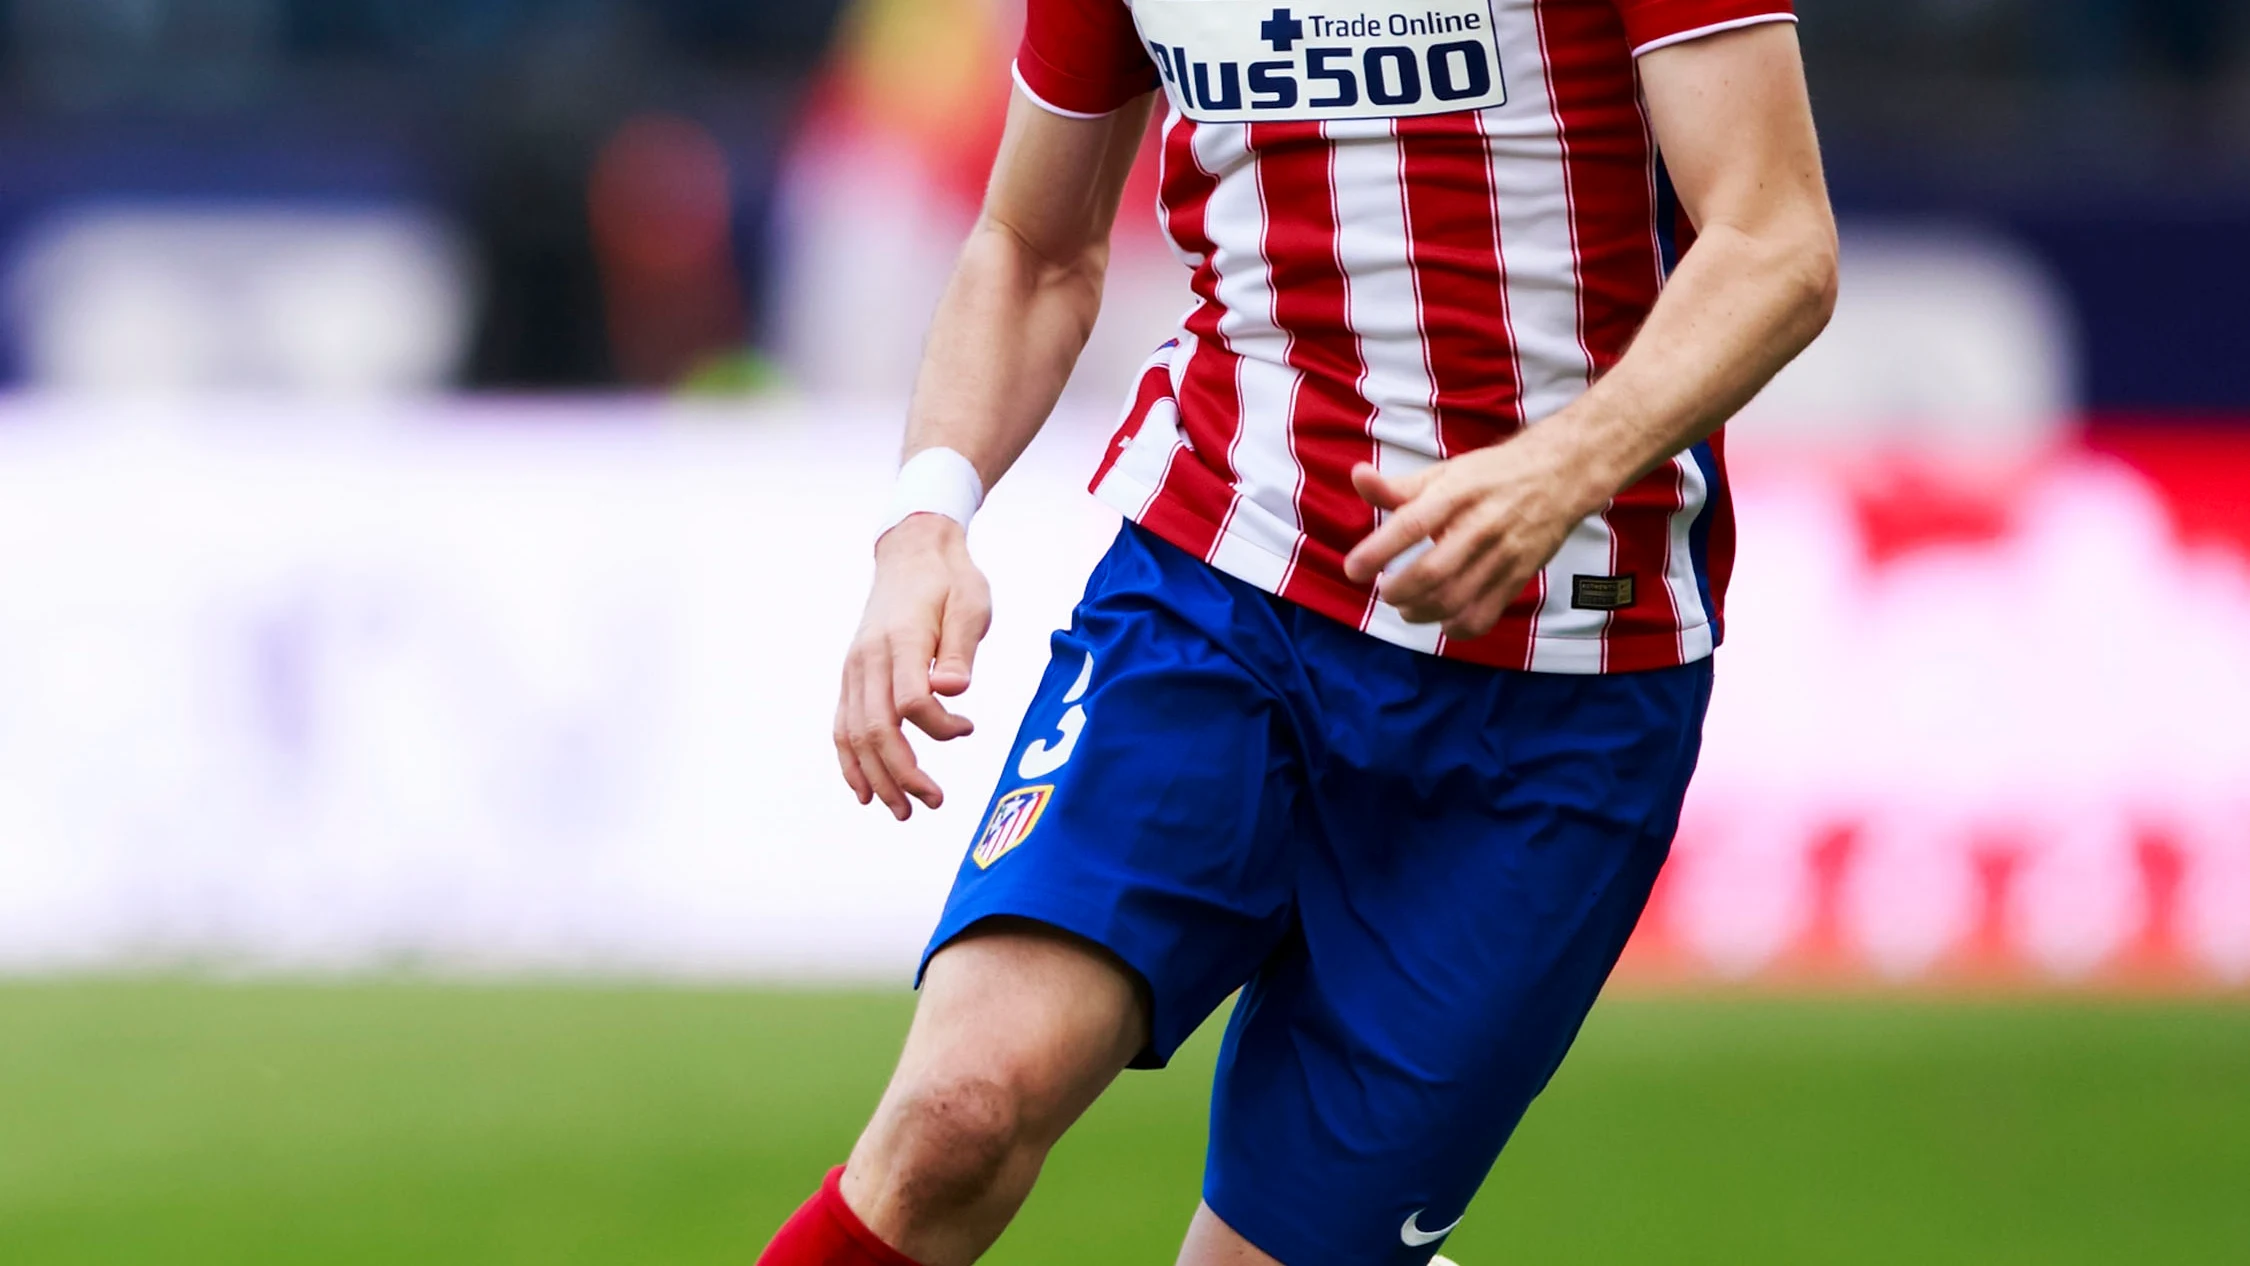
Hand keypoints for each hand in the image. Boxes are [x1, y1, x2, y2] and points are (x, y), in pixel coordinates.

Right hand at [835, 514, 992, 819]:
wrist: (912, 553)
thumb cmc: (950, 582)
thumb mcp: (971, 606)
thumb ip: (961, 650)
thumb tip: (952, 692)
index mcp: (901, 640)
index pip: (911, 703)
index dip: (939, 729)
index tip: (968, 728)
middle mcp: (869, 658)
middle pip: (877, 729)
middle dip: (903, 774)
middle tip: (934, 802)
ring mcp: (854, 669)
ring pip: (854, 734)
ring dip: (877, 778)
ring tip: (902, 811)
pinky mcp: (851, 675)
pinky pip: (842, 724)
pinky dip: (850, 761)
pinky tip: (865, 790)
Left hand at [1341, 435, 1603, 639]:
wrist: (1561, 474)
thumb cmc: (1492, 474)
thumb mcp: (1445, 472)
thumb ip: (1398, 486)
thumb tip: (1358, 477)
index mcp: (1457, 493)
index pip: (1412, 525)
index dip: (1378, 551)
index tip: (1353, 570)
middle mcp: (1481, 525)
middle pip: (1432, 573)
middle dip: (1398, 591)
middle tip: (1385, 589)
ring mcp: (1503, 555)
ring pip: (1454, 600)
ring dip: (1420, 612)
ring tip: (1406, 606)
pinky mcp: (1519, 577)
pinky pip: (1483, 616)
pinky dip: (1455, 628)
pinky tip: (1441, 619)